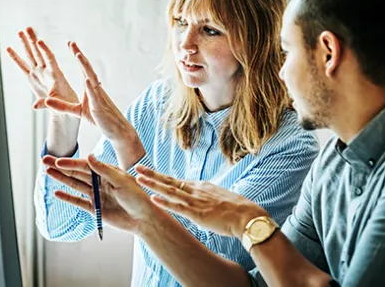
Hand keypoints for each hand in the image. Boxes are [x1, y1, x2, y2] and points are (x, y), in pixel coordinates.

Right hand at [5, 27, 78, 112]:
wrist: (65, 104)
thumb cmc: (66, 103)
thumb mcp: (59, 104)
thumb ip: (47, 104)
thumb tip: (35, 107)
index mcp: (55, 74)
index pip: (50, 59)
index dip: (45, 50)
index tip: (39, 41)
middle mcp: (46, 70)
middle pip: (38, 52)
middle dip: (33, 41)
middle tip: (28, 28)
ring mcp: (38, 72)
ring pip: (31, 55)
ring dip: (25, 44)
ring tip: (20, 31)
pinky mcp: (32, 77)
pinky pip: (22, 66)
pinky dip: (15, 58)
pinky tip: (9, 49)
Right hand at [43, 154, 155, 233]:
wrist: (144, 219)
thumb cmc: (138, 197)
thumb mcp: (122, 181)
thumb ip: (104, 170)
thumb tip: (89, 156)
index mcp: (106, 172)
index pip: (84, 165)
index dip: (70, 163)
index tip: (58, 160)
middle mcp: (99, 181)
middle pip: (76, 173)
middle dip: (60, 167)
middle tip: (45, 160)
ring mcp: (96, 195)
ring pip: (75, 185)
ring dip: (61, 179)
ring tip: (47, 172)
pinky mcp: (96, 209)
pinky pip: (78, 202)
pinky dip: (68, 197)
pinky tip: (57, 193)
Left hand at [44, 42, 145, 167]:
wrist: (117, 131)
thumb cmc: (100, 119)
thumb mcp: (78, 111)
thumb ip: (63, 106)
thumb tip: (47, 101)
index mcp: (91, 88)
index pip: (84, 68)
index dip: (78, 56)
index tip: (71, 44)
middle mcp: (96, 89)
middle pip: (87, 68)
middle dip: (79, 55)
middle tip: (71, 43)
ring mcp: (99, 97)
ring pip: (92, 78)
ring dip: (85, 66)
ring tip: (78, 55)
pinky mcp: (99, 108)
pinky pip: (95, 96)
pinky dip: (91, 87)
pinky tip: (87, 79)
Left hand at [134, 165, 267, 238]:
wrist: (248, 216)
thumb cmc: (237, 210)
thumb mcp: (218, 198)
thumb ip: (206, 198)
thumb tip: (198, 201)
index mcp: (200, 186)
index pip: (176, 180)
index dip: (161, 176)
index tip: (148, 172)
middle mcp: (196, 190)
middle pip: (169, 180)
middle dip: (151, 174)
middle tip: (136, 167)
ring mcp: (196, 201)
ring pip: (170, 191)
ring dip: (153, 185)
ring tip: (138, 179)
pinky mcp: (198, 213)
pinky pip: (178, 207)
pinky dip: (165, 203)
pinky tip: (153, 198)